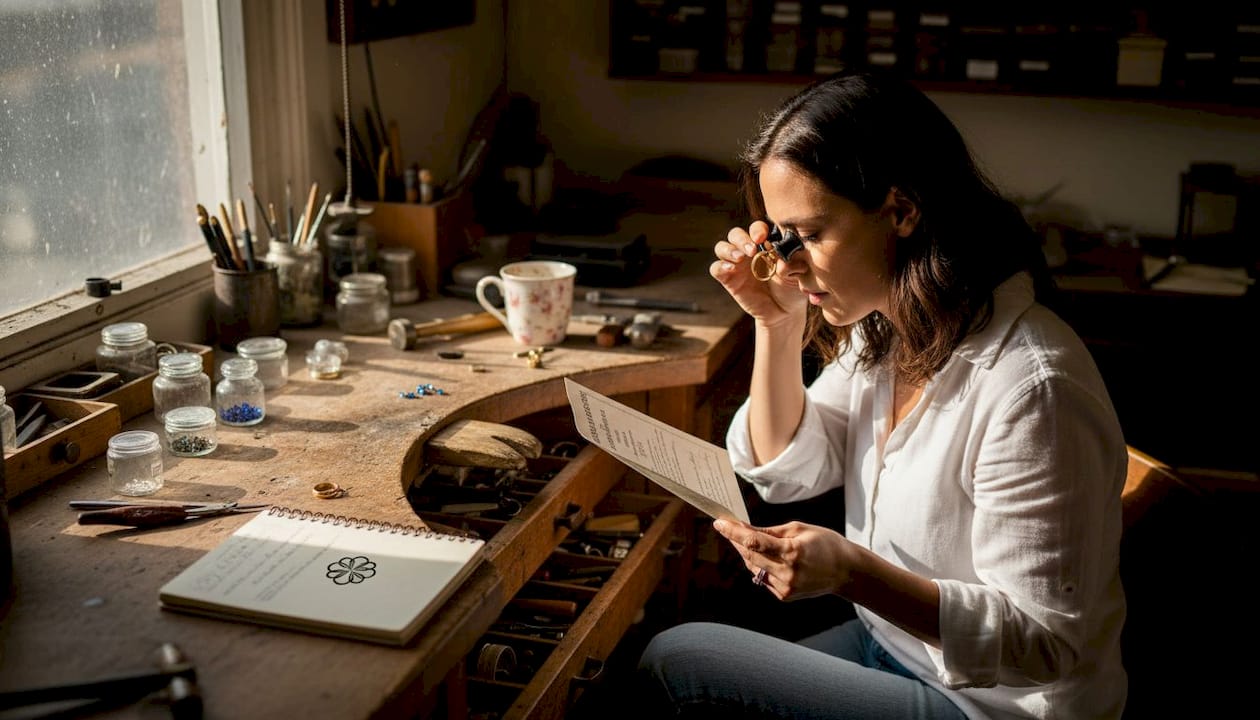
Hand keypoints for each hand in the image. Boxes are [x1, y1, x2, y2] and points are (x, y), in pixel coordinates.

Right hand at [709, 221, 805, 327]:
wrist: (784, 312)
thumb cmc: (792, 288)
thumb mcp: (798, 274)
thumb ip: (793, 263)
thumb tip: (782, 259)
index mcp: (765, 244)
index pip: (756, 228)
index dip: (758, 229)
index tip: (763, 238)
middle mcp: (748, 251)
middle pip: (735, 234)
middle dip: (742, 238)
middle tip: (752, 249)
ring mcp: (736, 264)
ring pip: (722, 247)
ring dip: (729, 249)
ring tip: (740, 258)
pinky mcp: (728, 279)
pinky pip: (716, 268)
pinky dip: (720, 266)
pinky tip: (730, 269)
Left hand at [713, 518, 851, 600]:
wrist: (845, 571)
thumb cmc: (824, 543)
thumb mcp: (798, 529)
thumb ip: (769, 531)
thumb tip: (743, 529)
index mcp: (793, 552)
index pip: (754, 542)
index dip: (734, 532)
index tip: (719, 523)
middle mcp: (788, 572)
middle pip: (750, 555)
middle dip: (736, 541)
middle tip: (726, 527)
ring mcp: (786, 587)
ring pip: (754, 568)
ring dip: (746, 553)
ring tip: (745, 540)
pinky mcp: (785, 595)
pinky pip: (763, 578)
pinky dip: (759, 566)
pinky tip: (765, 557)